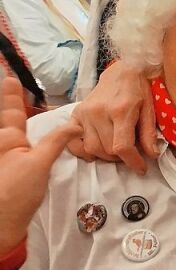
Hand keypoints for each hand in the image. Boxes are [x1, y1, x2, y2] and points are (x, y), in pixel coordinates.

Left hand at [0, 77, 80, 255]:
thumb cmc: (15, 192)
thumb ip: (57, 141)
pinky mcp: (7, 175)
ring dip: (17, 126)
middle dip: (11, 107)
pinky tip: (28, 144)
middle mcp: (3, 146)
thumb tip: (75, 124)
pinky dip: (24, 145)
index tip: (9, 77)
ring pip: (13, 138)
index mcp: (8, 138)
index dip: (11, 94)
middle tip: (13, 88)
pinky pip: (17, 153)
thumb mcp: (39, 163)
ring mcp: (4, 161)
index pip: (11, 110)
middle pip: (9, 122)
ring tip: (20, 111)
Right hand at [68, 62, 155, 173]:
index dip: (133, 162)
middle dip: (121, 158)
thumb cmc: (139, 90)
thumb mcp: (150, 109)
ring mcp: (84, 114)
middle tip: (131, 155)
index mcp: (120, 111)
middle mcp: (99, 113)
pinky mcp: (75, 114)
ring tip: (117, 149)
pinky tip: (98, 147)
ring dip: (105, 155)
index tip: (141, 168)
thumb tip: (152, 156)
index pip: (122, 146)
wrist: (121, 71)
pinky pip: (74, 142)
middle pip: (107, 150)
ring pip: (91, 149)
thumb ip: (149, 133)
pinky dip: (85, 150)